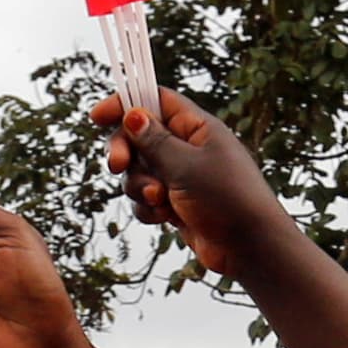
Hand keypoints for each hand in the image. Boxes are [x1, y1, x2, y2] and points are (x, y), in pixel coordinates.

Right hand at [99, 90, 294, 274]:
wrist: (250, 247)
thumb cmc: (227, 199)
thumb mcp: (185, 165)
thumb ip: (155, 140)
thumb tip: (133, 115)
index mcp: (196, 128)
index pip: (156, 101)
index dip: (126, 104)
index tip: (98, 117)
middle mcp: (188, 148)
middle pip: (139, 137)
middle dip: (125, 153)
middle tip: (117, 165)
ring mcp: (181, 177)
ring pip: (140, 172)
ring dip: (140, 187)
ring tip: (160, 200)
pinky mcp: (176, 204)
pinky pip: (147, 199)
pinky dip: (149, 208)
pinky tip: (164, 218)